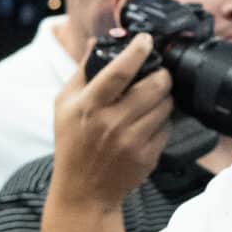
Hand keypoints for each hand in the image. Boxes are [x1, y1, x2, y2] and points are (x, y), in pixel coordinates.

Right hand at [49, 34, 171, 211]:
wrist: (84, 191)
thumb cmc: (71, 144)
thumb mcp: (64, 105)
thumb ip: (81, 71)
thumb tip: (97, 41)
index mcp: (88, 106)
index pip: (118, 72)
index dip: (137, 51)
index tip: (146, 39)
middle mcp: (111, 123)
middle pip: (154, 86)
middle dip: (162, 73)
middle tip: (159, 72)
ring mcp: (132, 141)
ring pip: (165, 105)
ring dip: (164, 96)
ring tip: (153, 98)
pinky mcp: (147, 156)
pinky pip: (167, 127)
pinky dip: (162, 120)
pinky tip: (149, 122)